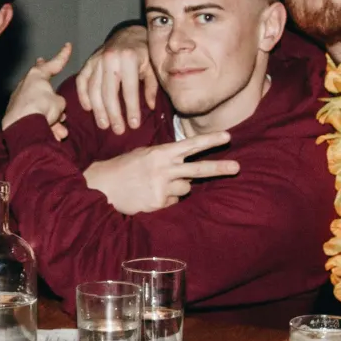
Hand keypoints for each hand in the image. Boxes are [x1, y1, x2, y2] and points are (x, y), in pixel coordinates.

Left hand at [2, 43, 71, 139]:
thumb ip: (59, 102)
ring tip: (60, 131)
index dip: (63, 55)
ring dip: (52, 119)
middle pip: (39, 80)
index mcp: (37, 76)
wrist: (24, 125)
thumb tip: (55, 108)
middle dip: (44, 74)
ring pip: (40, 107)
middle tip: (42, 62)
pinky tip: (53, 136)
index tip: (67, 46)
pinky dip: (44, 127)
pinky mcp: (15, 115)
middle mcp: (26, 86)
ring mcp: (19, 100)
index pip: (54, 63)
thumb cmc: (42, 108)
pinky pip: (34, 119)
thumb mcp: (59, 102)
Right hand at [75, 26, 156, 134]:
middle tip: (118, 130)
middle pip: (109, 92)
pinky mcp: (88, 62)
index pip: (129, 90)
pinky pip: (81, 81)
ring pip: (93, 89)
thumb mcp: (152, 67)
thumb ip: (151, 87)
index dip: (131, 109)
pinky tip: (88, 109)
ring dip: (98, 110)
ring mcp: (97, 60)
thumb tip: (150, 107)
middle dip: (113, 114)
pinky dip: (83, 96)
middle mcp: (110, 58)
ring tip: (104, 125)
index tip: (134, 125)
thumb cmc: (144, 52)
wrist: (129, 34)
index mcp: (129, 58)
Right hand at [81, 133, 237, 213]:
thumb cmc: (124, 169)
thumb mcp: (144, 155)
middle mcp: (163, 168)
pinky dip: (167, 201)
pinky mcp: (158, 203)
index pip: (190, 144)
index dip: (210, 140)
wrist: (102, 186)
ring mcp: (162, 187)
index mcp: (160, 153)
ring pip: (186, 189)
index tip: (228, 137)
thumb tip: (188, 167)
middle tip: (238, 168)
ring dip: (178, 189)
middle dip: (220, 168)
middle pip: (198, 169)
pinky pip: (174, 202)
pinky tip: (151, 196)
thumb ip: (166, 158)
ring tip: (157, 186)